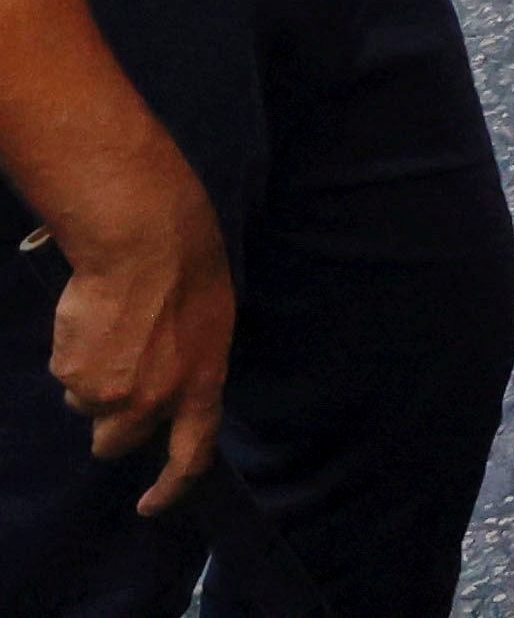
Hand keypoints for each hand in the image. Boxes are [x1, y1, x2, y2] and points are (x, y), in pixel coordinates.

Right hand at [30, 96, 228, 517]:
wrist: (144, 244)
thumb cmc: (190, 272)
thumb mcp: (210, 327)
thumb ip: (189, 371)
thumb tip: (166, 393)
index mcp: (200, 388)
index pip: (191, 456)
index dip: (170, 489)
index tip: (150, 505)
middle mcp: (152, 403)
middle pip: (116, 443)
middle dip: (112, 422)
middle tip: (118, 380)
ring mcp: (107, 393)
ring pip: (86, 405)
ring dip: (93, 381)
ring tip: (112, 331)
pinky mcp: (71, 374)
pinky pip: (66, 375)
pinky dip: (75, 356)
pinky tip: (92, 320)